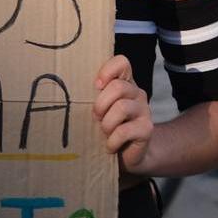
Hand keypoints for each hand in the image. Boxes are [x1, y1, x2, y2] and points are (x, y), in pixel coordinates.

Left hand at [92, 54, 152, 173]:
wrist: (127, 155)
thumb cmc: (107, 127)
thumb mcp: (99, 109)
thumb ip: (92, 96)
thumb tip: (69, 88)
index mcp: (124, 83)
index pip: (122, 63)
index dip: (108, 71)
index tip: (96, 86)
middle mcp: (136, 93)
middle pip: (118, 87)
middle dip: (101, 104)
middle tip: (96, 118)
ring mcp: (144, 110)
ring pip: (121, 107)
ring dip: (106, 124)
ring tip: (104, 133)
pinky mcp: (147, 128)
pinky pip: (124, 130)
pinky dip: (112, 141)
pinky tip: (109, 146)